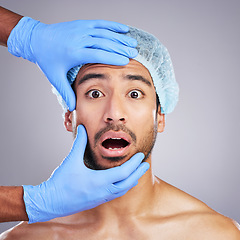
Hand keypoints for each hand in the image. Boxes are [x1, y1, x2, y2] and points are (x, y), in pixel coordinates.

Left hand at [7, 17, 137, 110]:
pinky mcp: (81, 23)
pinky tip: (124, 29)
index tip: (126, 61)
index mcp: (74, 53)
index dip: (114, 57)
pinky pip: (100, 23)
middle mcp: (79, 39)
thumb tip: (73, 108)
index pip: (99, 54)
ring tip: (133, 44)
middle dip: (121, 48)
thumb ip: (66, 93)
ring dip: (120, 38)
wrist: (36, 39)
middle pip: (105, 42)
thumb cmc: (47, 59)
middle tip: (134, 53)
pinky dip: (113, 25)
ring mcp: (80, 29)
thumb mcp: (55, 78)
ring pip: (104, 32)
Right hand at [23, 125, 148, 222]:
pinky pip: (115, 195)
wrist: (50, 201)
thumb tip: (82, 128)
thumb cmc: (61, 182)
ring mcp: (100, 198)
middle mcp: (103, 191)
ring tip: (137, 174)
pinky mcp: (96, 201)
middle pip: (127, 183)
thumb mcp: (71, 160)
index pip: (123, 173)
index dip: (134, 164)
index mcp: (99, 181)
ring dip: (131, 181)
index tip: (141, 156)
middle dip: (137, 173)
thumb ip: (79, 143)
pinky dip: (123, 187)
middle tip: (145, 165)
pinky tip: (122, 183)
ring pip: (122, 191)